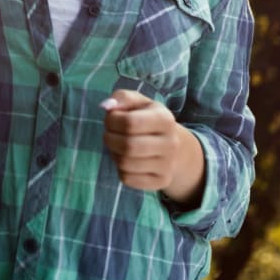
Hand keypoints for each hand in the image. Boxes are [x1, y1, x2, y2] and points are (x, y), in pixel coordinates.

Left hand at [100, 89, 204, 204]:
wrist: (172, 146)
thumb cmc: (147, 119)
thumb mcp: (138, 102)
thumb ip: (122, 98)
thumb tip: (107, 106)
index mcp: (165, 119)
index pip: (129, 123)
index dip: (111, 121)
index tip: (110, 119)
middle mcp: (171, 143)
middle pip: (127, 146)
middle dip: (109, 138)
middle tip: (109, 134)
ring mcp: (168, 165)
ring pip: (125, 163)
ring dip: (113, 153)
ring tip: (117, 146)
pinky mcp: (161, 181)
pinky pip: (127, 179)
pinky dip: (120, 169)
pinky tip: (126, 160)